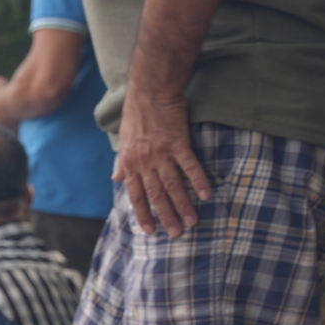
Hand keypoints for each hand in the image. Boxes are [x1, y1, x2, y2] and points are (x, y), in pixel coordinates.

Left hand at [114, 91, 211, 236]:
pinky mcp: (179, 143)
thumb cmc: (136, 116)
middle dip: (166, 216)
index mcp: (130, 163)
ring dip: (183, 205)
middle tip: (177, 233)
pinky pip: (190, 166)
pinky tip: (207, 193)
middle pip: (156, 195)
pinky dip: (199, 180)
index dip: (143, 214)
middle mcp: (144, 162)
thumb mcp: (124, 141)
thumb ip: (122, 162)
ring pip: (173, 185)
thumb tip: (116, 177)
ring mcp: (162, 153)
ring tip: (192, 221)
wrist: (150, 91)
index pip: (136, 195)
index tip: (150, 231)